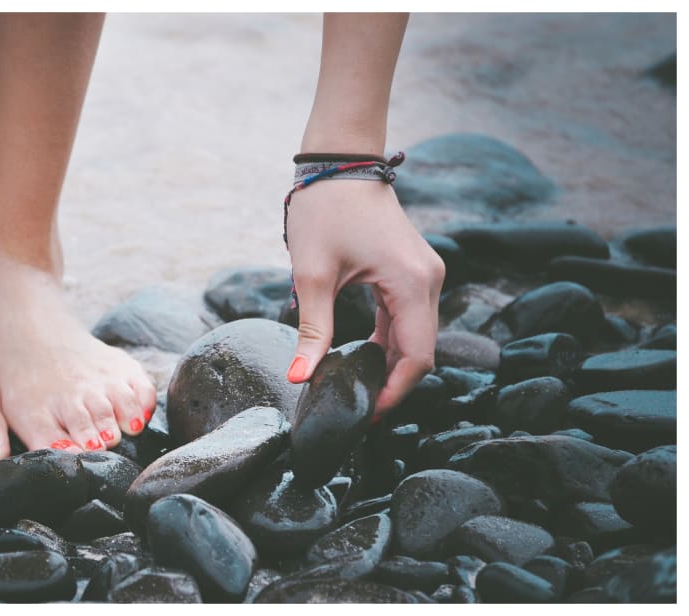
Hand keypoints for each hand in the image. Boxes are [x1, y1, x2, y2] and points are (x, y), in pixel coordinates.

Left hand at [284, 179, 444, 416]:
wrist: (338, 161)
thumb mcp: (312, 276)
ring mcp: (424, 273)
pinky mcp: (412, 270)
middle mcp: (429, 280)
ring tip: (358, 390)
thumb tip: (299, 378)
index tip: (365, 415)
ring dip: (391, 364)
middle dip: (392, 383)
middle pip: (421, 350)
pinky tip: (365, 359)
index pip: (417, 357)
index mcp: (411, 283)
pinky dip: (390, 341)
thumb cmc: (324, 210)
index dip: (394, 393)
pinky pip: (408, 317)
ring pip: (416, 336)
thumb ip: (312, 331)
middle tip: (357, 409)